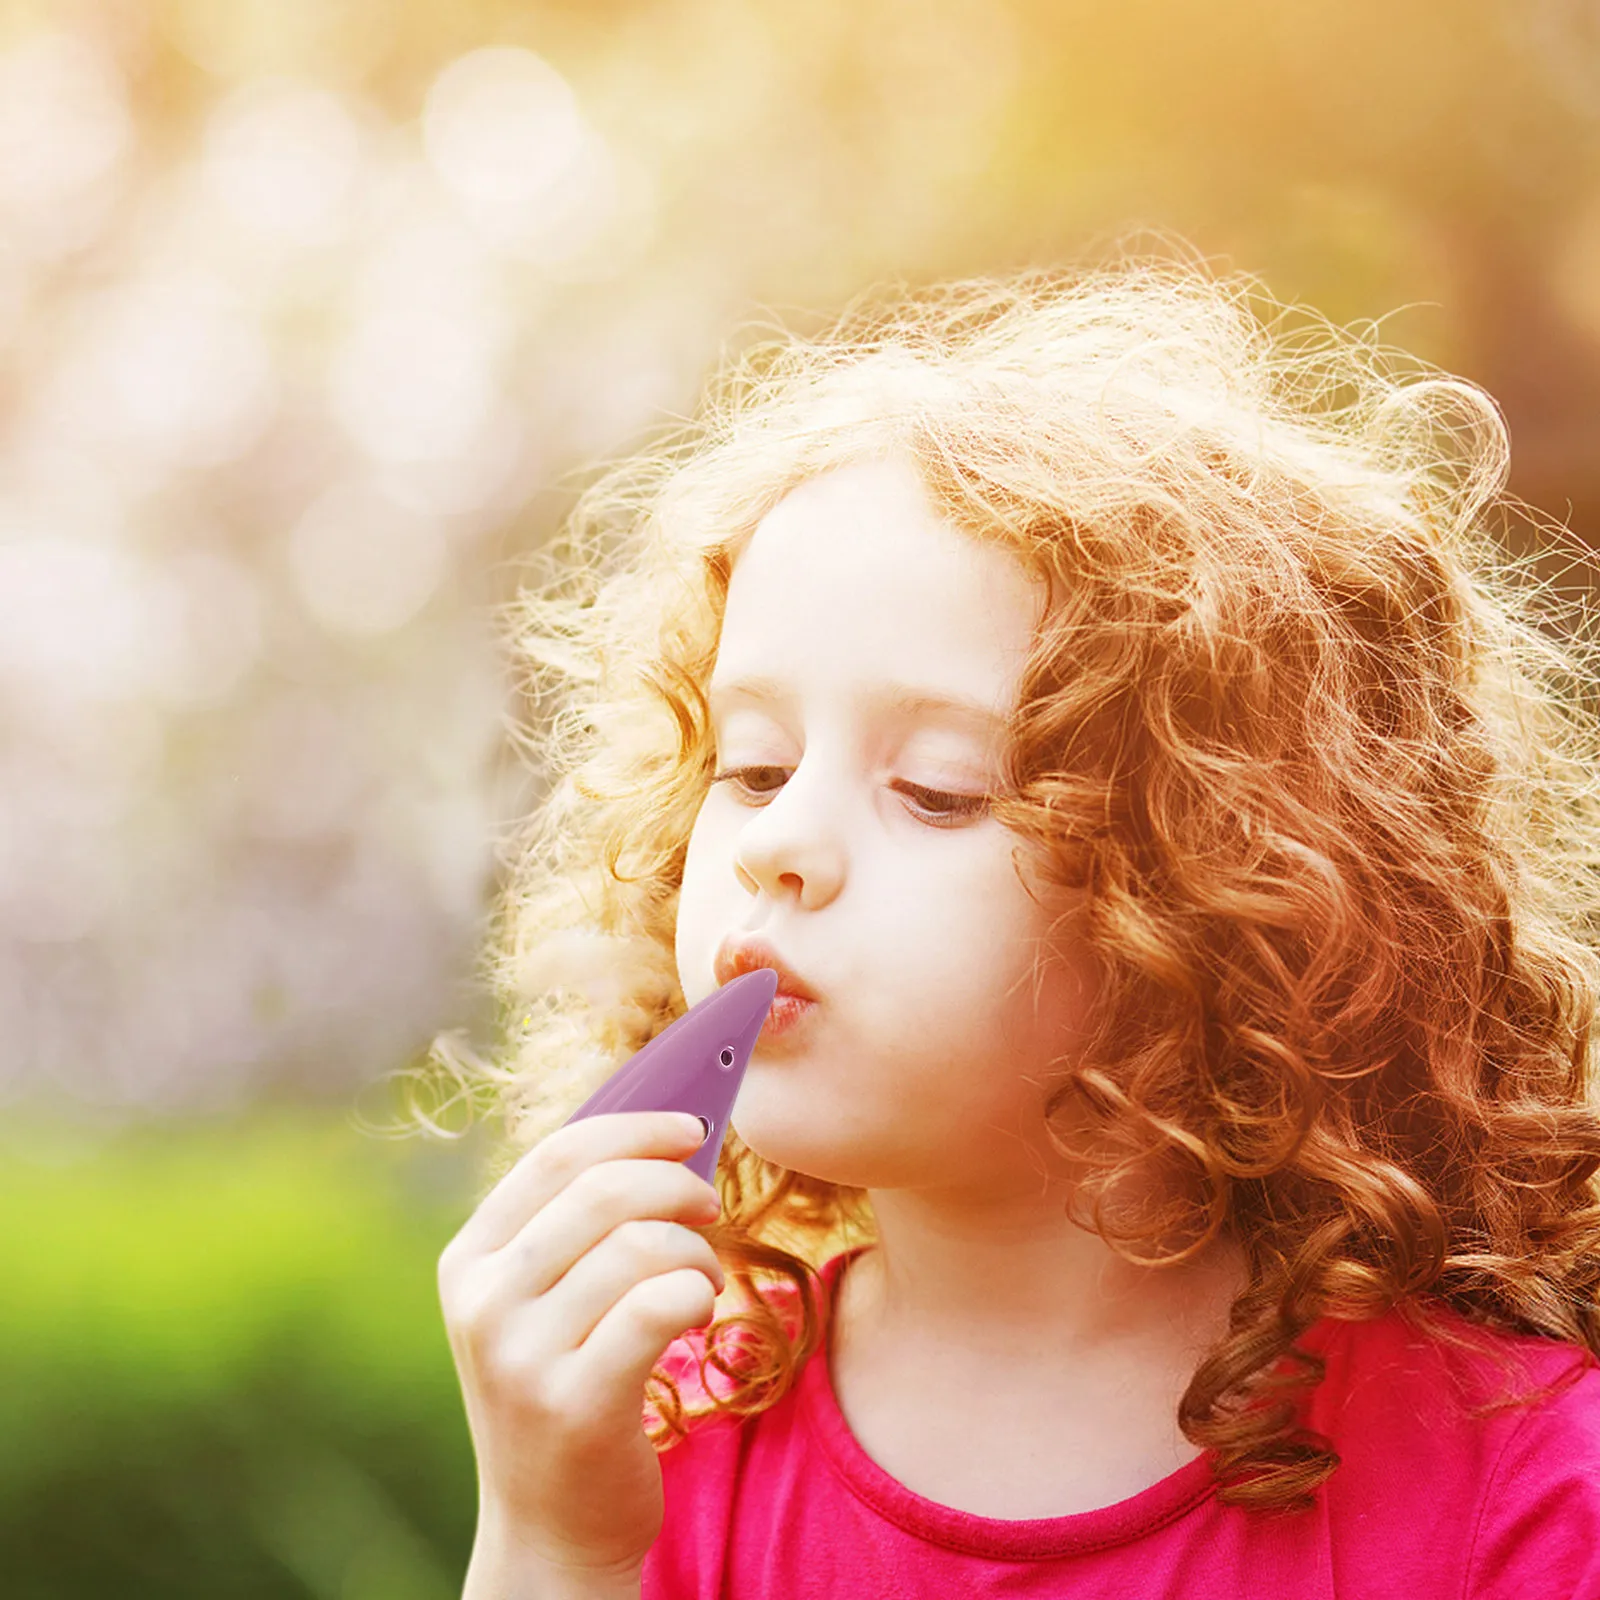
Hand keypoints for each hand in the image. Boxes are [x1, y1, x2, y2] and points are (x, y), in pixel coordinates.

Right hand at [438, 1110, 724, 1582]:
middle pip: (604, 1190)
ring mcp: (521, 1354)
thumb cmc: (566, 1386)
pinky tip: (698, 1312)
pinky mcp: (573, 1402)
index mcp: (469, 1258)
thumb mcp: (541, 1300)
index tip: (694, 1127)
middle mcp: (483, 1300)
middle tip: (711, 1208)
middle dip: (678, 1185)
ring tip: (702, 1279)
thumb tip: (668, 1133)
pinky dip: (698, 1293)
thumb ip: (576, 1222)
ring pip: (640, 1245)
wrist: (550, 1527)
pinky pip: (659, 1305)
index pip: (557, 1154)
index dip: (636, 1128)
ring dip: (696, 1251)